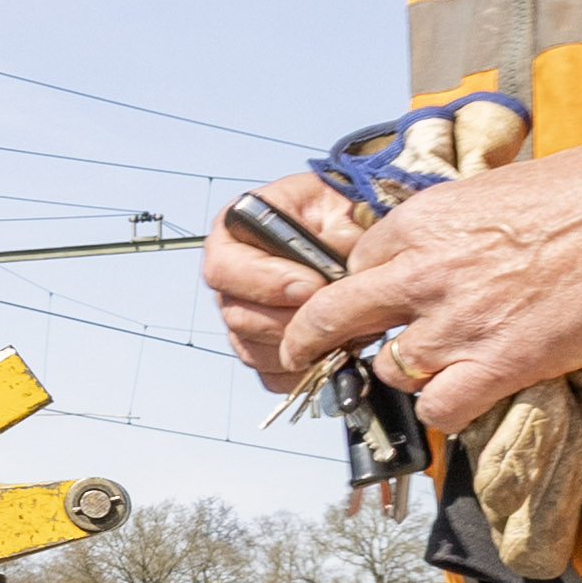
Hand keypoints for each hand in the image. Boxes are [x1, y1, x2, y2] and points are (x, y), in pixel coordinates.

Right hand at [206, 199, 345, 389]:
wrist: (357, 230)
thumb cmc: (342, 213)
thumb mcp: (339, 209)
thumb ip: (332, 236)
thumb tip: (326, 273)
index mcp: (234, 232)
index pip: (224, 268)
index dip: (266, 283)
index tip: (311, 286)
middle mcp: (230, 276)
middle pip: (237, 316)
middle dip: (290, 321)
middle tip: (333, 314)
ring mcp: (242, 313)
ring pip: (251, 349)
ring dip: (298, 348)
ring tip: (339, 330)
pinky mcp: (260, 345)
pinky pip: (269, 373)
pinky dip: (300, 370)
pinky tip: (330, 351)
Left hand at [285, 148, 581, 434]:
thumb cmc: (578, 194)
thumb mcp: (487, 192)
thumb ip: (447, 228)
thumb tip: (433, 252)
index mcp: (419, 223)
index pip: (357, 265)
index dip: (361, 287)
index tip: (366, 303)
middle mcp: (423, 273)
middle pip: (336, 317)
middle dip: (312, 339)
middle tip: (306, 354)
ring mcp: (457, 323)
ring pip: (390, 369)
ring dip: (404, 375)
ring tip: (433, 370)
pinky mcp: (499, 364)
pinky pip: (439, 409)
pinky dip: (444, 410)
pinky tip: (462, 398)